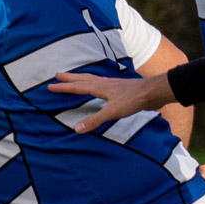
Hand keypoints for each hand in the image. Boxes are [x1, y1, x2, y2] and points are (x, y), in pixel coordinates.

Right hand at [48, 71, 170, 133]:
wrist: (154, 92)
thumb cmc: (134, 100)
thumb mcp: (113, 112)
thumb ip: (95, 120)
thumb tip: (76, 129)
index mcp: (99, 87)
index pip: (77, 87)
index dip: (63, 87)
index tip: (50, 86)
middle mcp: (104, 83)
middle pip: (83, 79)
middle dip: (69, 77)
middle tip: (57, 74)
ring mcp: (113, 85)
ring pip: (93, 79)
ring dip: (81, 78)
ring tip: (75, 77)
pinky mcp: (121, 89)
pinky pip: (102, 83)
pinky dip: (95, 82)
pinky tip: (99, 87)